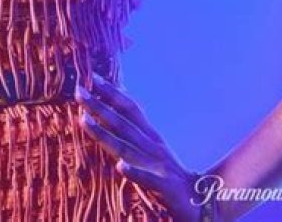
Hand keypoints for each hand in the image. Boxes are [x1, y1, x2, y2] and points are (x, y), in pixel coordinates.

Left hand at [75, 72, 200, 221]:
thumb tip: (117, 109)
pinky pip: (148, 179)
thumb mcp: (155, 150)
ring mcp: (159, 166)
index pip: (131, 108)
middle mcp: (154, 147)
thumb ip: (136, 132)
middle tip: (78, 91)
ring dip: (104, 133)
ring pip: (127, 147)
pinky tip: (120, 167)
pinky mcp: (165, 188)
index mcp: (152, 137)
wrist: (203, 204)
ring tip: (83, 120)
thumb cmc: (173, 177)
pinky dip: (135, 172)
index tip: (93, 77)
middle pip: (123, 123)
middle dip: (99, 106)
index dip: (112, 93)